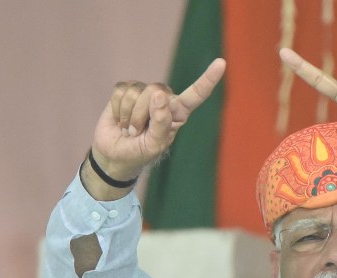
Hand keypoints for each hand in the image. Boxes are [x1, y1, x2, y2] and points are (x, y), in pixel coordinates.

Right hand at [85, 58, 225, 198]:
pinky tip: (120, 119)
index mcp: (178, 114)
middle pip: (155, 91)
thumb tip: (160, 95)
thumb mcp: (154, 145)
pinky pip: (121, 91)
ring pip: (136, 91)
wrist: (115, 156)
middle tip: (137, 133)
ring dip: (128, 115)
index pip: (196, 95)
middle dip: (140, 115)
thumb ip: (161, 123)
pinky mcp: (126, 90)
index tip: (221, 63)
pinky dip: (117, 109)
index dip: (208, 79)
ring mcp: (145, 93)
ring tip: (130, 129)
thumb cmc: (140, 153)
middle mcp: (164, 100)